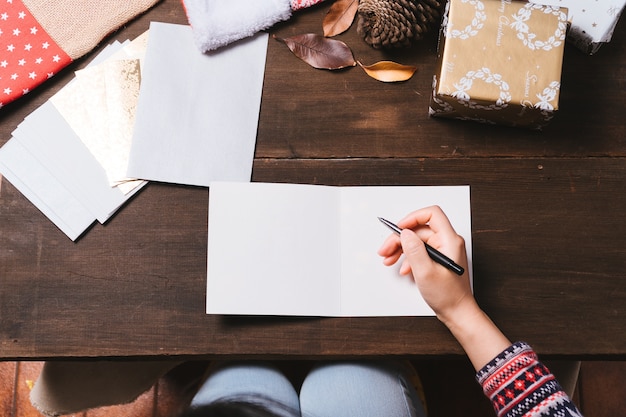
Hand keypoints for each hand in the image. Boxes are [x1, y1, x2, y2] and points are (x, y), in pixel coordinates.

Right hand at [377, 206, 473, 323]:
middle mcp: (448, 242)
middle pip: (420, 229)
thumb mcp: (425, 272)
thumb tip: (405, 233)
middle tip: (386, 250)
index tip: (399, 228)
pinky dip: (409, 258)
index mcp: (449, 241)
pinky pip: (421, 251)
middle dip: (400, 238)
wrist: (458, 313)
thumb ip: (414, 250)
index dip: (412, 218)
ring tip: (389, 259)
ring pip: (418, 241)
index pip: (431, 214)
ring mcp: (444, 250)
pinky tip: (403, 268)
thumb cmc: (448, 296)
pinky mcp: (439, 259)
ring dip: (401, 248)